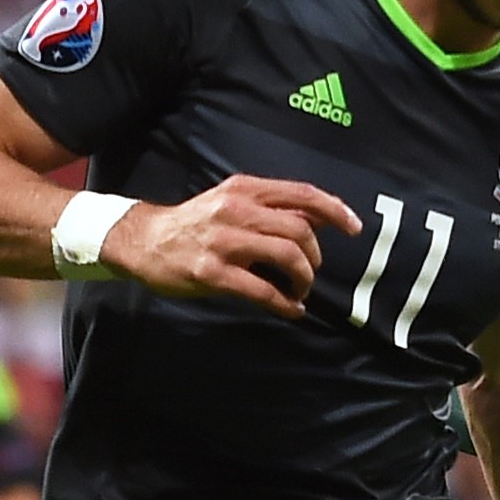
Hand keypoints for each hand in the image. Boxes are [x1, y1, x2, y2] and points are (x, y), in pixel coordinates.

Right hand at [102, 176, 362, 319]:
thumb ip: (271, 208)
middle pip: (300, 231)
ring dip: (303, 279)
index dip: (335, 210)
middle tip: (310, 273)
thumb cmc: (196, 224)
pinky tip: (291, 310)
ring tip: (300, 291)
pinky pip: (263, 291)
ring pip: (286, 257)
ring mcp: (224, 242)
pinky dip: (285, 304)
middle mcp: (236, 210)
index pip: (302, 194)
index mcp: (245, 189)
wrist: (145, 241)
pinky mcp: (213, 273)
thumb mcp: (232, 202)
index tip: (354, 227)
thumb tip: (318, 218)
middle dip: (315, 257)